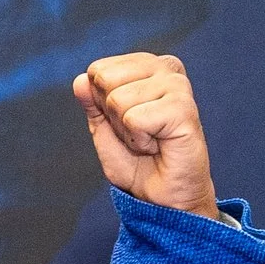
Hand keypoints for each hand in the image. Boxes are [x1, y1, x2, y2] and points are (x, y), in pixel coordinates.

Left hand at [73, 53, 221, 221]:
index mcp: (149, 66)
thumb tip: (80, 80)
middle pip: (106, 80)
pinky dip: (139, 140)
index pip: (98, 70)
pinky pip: (134, 119)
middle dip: (113, 115)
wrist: (161, 198)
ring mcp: (178, 87)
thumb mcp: (104, 127)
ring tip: (151, 140)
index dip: (102, 103)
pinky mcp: (184, 109)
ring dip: (127, 130)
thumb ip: (92, 102)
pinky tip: (159, 146)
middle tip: (139, 133)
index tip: (126, 122)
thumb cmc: (138, 162)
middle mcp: (167, 69)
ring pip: (118, 100)